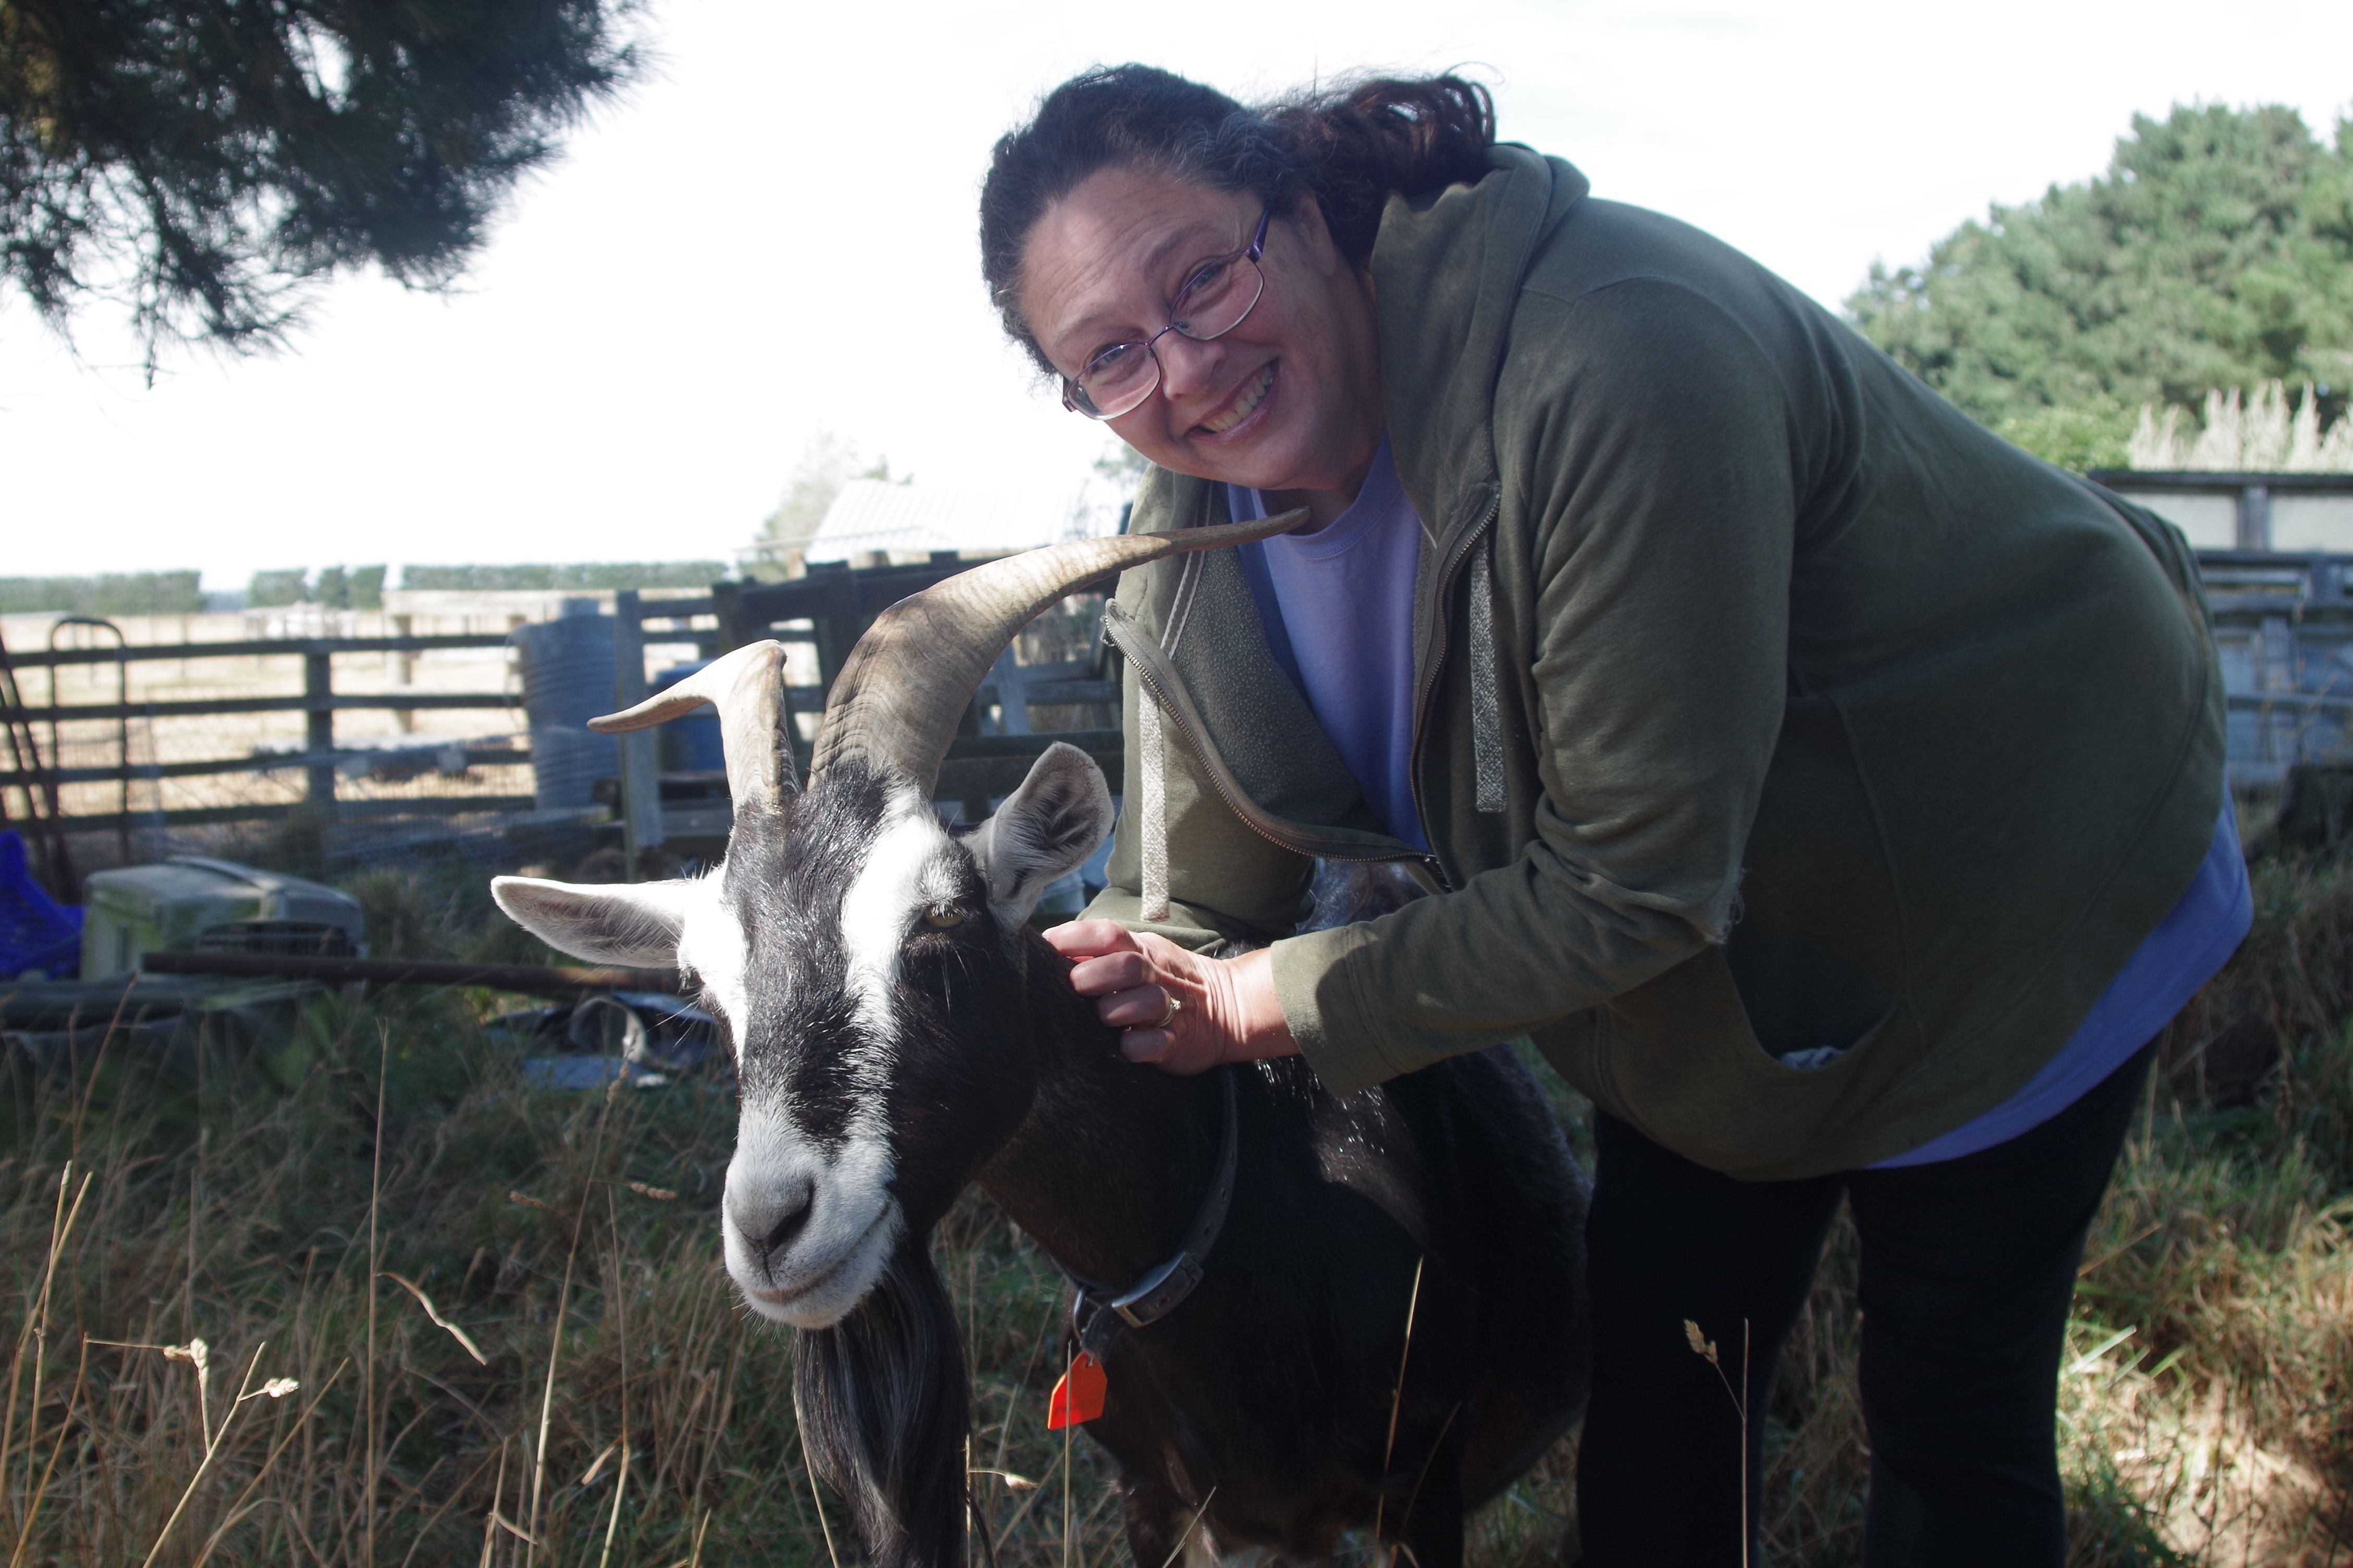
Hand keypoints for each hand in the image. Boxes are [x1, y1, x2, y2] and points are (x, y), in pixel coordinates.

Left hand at [1042, 921, 1299, 1073]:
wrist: (1227, 1008)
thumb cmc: (1165, 981)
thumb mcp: (1142, 956)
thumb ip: (1102, 953)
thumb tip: (1049, 951)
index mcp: (1142, 951)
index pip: (1108, 933)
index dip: (1075, 938)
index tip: (1047, 946)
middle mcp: (1156, 975)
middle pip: (1127, 965)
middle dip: (1095, 975)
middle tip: (1076, 986)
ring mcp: (1170, 1009)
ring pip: (1145, 1003)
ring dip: (1115, 1011)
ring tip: (1102, 1018)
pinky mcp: (1177, 1042)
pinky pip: (1155, 1044)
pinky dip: (1136, 1046)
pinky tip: (1124, 1045)